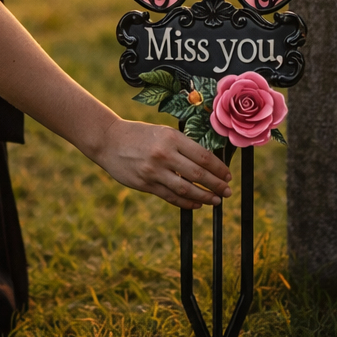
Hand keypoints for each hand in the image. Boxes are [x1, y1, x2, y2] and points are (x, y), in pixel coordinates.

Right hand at [94, 117, 232, 208]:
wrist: (109, 141)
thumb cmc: (139, 134)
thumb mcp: (163, 132)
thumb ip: (182, 145)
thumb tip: (207, 162)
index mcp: (172, 138)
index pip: (203, 156)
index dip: (219, 168)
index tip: (228, 175)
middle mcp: (164, 155)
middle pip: (198, 174)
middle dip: (216, 185)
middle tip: (227, 191)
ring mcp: (154, 171)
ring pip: (186, 189)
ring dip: (204, 197)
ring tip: (215, 201)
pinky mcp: (145, 184)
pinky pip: (170, 196)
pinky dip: (186, 202)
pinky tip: (196, 204)